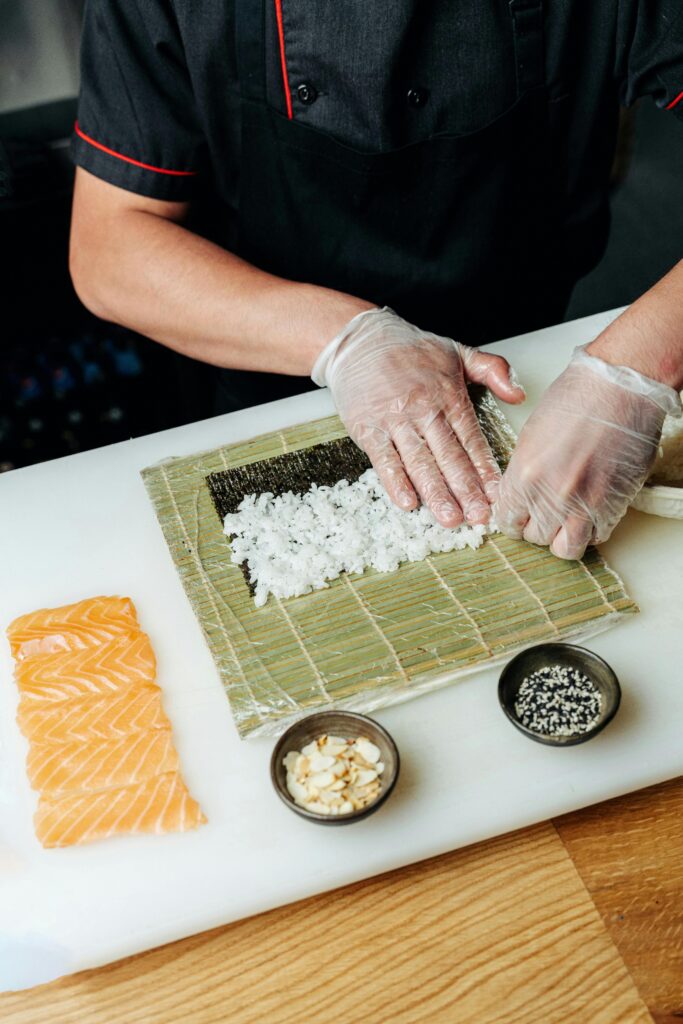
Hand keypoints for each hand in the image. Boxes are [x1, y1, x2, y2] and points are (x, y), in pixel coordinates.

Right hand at [311, 307, 524, 526]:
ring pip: (420, 462)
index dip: (486, 469)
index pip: (472, 439)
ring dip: (436, 493)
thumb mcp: (457, 352)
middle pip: (449, 456)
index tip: (499, 494)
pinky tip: (408, 502)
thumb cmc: (409, 349)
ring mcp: (395, 420)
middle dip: (466, 490)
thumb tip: (520, 394)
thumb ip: (493, 370)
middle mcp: (424, 409)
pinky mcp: (368, 428)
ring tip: (450, 518)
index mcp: (449, 395)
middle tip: (480, 517)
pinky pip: (384, 459)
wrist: (360, 339)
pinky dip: (395, 482)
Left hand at [493, 346, 681, 558]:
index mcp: (525, 474)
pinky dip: (592, 529)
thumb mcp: (531, 434)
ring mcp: (585, 504)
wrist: (621, 387)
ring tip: (566, 520)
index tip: (518, 515)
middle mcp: (553, 495)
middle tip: (544, 513)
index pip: (507, 521)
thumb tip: (519, 495)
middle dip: (536, 526)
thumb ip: (523, 471)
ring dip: (563, 537)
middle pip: (534, 537)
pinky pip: (597, 537)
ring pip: (565, 548)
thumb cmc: (578, 397)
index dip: (512, 519)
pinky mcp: (614, 505)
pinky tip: (591, 512)